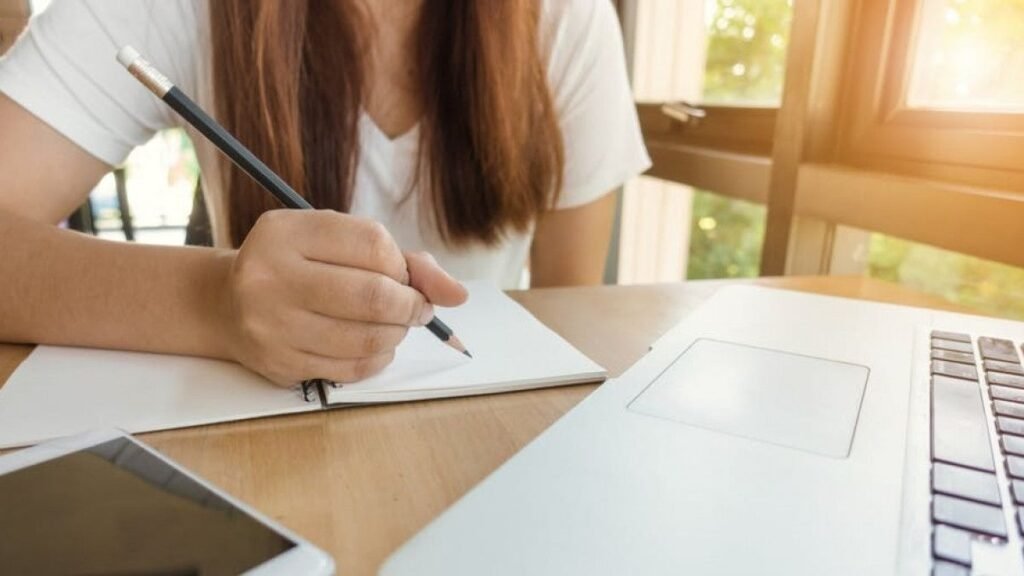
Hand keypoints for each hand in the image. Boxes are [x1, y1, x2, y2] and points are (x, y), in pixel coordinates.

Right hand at [220, 209, 466, 386]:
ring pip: (367, 337)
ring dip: (397, 333)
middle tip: (416, 308)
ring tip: (394, 325)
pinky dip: (377, 357)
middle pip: (374, 296)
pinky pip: (351, 368)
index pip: (373, 244)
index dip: (403, 265)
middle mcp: (270, 276)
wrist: (227, 304)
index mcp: (286, 232)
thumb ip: (400, 259)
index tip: (404, 275)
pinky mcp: (279, 363)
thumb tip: (456, 294)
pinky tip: (373, 345)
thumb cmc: (297, 266)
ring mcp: (271, 324)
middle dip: (411, 305)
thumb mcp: (335, 241)